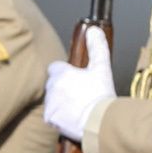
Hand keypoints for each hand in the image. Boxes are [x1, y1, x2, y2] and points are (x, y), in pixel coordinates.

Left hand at [43, 26, 114, 142]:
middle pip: (53, 84)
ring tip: (79, 106)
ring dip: (61, 101)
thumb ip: (97, 48)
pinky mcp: (49, 118)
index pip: (56, 67)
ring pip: (52, 99)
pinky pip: (52, 115)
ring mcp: (49, 103)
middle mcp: (51, 87)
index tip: (76, 77)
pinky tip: (74, 117)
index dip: (66, 72)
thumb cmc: (100, 95)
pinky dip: (60, 116)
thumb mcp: (102, 68)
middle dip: (64, 87)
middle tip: (80, 93)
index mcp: (61, 73)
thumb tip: (94, 30)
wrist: (98, 122)